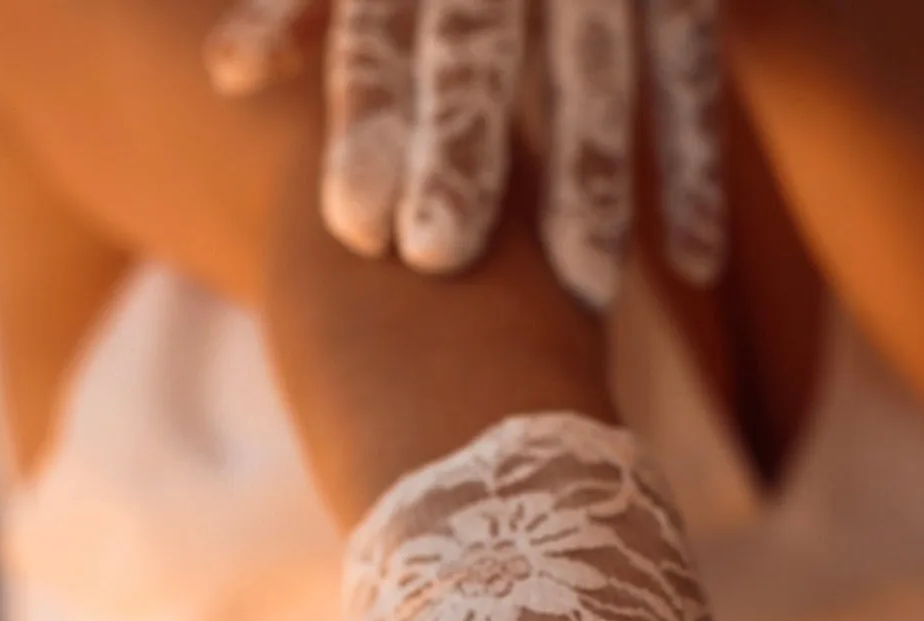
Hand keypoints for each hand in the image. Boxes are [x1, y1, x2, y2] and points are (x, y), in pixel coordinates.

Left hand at [205, 0, 724, 305]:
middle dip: (460, 156)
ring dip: (593, 180)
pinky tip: (693, 267)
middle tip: (438, 258)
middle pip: (478, 51)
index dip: (365, 119)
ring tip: (582, 289)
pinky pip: (692, 63)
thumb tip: (230, 75)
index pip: (380, 29)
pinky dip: (694, 165)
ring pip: (597, 66)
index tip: (355, 229)